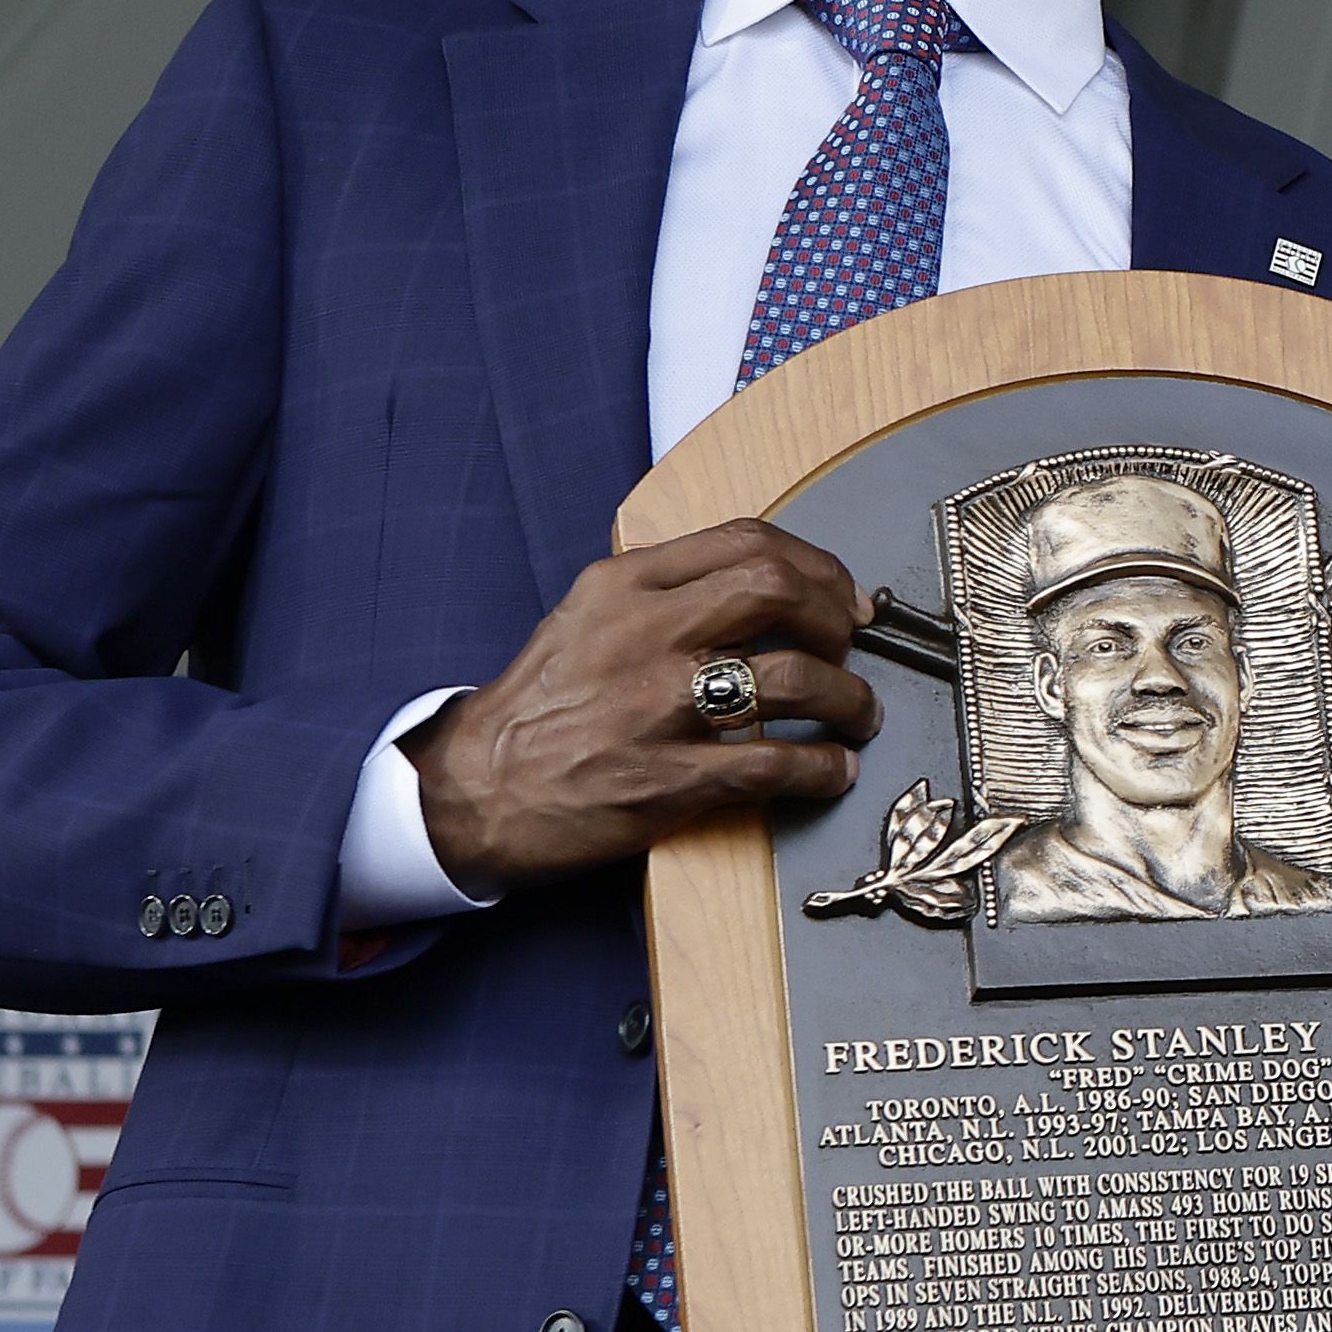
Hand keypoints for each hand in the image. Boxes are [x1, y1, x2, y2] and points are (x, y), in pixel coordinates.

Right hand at [407, 519, 881, 892]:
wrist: (473, 789)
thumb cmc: (537, 707)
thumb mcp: (585, 617)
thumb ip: (663, 592)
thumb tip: (757, 587)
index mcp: (624, 584)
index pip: (744, 541)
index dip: (815, 564)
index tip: (840, 593)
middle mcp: (644, 633)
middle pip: (777, 590)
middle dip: (836, 616)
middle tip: (852, 643)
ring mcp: (657, 707)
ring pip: (793, 678)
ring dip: (848, 697)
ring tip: (857, 714)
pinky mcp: (667, 780)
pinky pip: (774, 765)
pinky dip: (823, 767)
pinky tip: (833, 770)